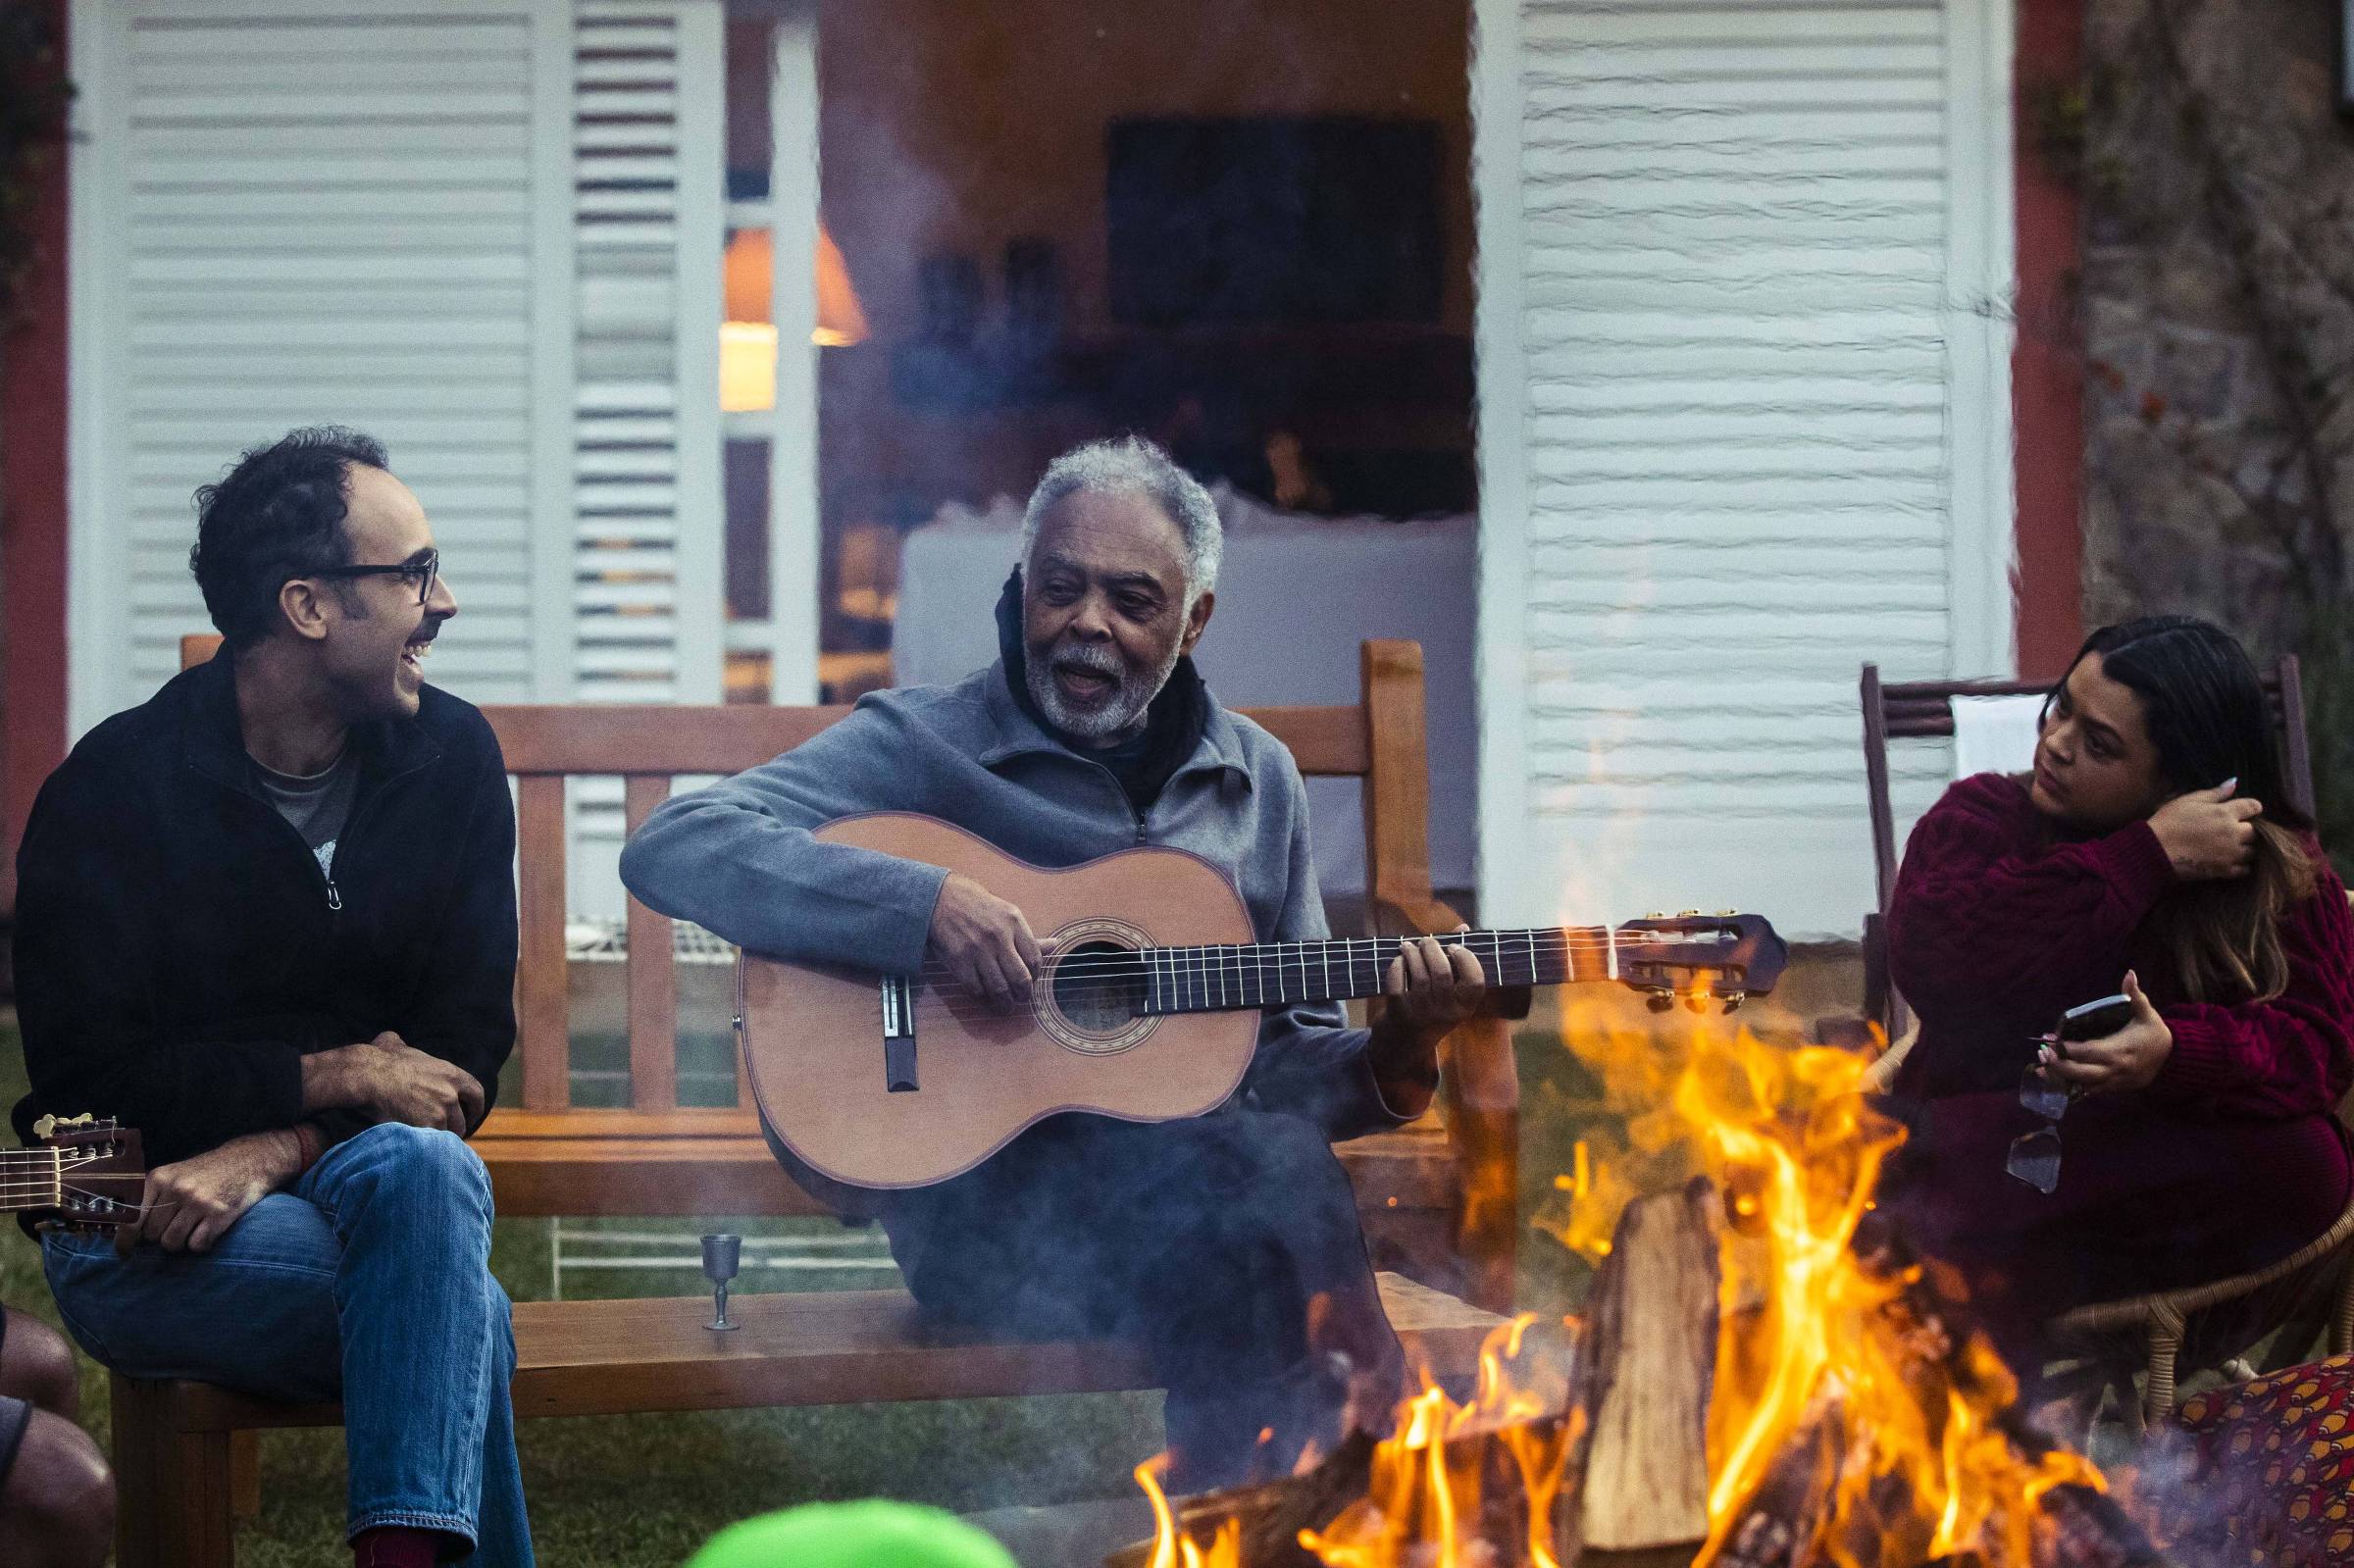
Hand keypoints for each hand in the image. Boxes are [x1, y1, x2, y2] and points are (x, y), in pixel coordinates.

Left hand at [117, 1129, 302, 1255]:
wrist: (251, 1160)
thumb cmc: (208, 1172)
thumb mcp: (175, 1175)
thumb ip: (151, 1198)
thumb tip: (127, 1233)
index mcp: (159, 1178)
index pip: (131, 1218)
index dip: (124, 1241)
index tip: (124, 1254)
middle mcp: (177, 1189)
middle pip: (152, 1235)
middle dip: (161, 1237)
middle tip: (176, 1227)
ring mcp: (199, 1202)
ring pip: (172, 1243)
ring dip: (181, 1243)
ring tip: (193, 1229)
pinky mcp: (219, 1215)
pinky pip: (197, 1245)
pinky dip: (201, 1244)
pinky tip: (209, 1231)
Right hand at [305, 1032, 483, 1135]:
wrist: (366, 1076)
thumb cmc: (377, 1059)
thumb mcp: (394, 1044)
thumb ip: (401, 1043)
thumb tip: (391, 1039)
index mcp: (450, 1073)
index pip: (476, 1093)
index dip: (475, 1106)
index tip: (470, 1115)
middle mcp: (450, 1092)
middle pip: (463, 1119)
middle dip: (458, 1127)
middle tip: (449, 1134)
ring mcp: (440, 1111)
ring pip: (449, 1133)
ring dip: (441, 1139)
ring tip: (431, 1144)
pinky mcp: (427, 1126)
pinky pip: (434, 1142)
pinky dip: (428, 1146)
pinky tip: (420, 1148)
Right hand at [926, 873, 1041, 1012]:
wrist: (941, 899)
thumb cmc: (977, 906)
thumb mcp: (1007, 913)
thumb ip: (1028, 935)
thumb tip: (1054, 945)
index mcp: (1014, 922)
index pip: (1035, 959)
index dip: (1036, 976)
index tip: (1031, 982)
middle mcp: (998, 937)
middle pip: (1020, 978)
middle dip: (1024, 995)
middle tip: (1021, 999)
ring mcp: (978, 950)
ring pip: (999, 988)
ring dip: (1004, 1003)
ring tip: (1005, 1007)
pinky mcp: (959, 960)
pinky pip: (976, 988)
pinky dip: (982, 997)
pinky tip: (985, 997)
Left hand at [1381, 927, 1487, 1040]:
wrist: (1405, 1042)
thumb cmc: (1432, 1006)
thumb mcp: (1451, 991)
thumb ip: (1457, 958)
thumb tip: (1463, 927)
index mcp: (1465, 1007)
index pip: (1476, 981)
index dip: (1466, 959)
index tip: (1454, 947)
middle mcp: (1447, 1013)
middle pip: (1442, 972)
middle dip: (1432, 949)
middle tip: (1425, 941)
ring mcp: (1423, 1015)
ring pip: (1419, 976)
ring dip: (1412, 954)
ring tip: (1408, 946)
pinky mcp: (1400, 1014)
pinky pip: (1398, 984)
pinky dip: (1396, 968)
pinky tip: (1398, 960)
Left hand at [2040, 970, 2172, 1095]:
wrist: (2174, 1059)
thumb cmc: (2155, 1033)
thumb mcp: (2147, 1013)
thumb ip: (2135, 995)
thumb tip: (2130, 973)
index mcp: (2119, 1050)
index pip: (2088, 1051)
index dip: (2067, 1048)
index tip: (2050, 1040)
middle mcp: (2114, 1068)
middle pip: (2080, 1072)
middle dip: (2058, 1066)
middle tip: (2041, 1055)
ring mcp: (2114, 1081)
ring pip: (2083, 1086)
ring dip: (2061, 1079)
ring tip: (2040, 1070)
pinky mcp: (2114, 1088)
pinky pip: (2090, 1092)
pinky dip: (2073, 1088)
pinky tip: (2056, 1081)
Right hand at [2150, 781, 2262, 880]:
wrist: (2154, 850)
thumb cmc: (2169, 821)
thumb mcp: (2188, 801)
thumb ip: (2214, 793)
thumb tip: (2234, 783)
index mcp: (2225, 812)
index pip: (2253, 806)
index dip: (2251, 807)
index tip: (2244, 810)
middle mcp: (2233, 833)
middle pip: (2255, 831)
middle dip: (2247, 828)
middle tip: (2233, 829)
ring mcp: (2231, 853)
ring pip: (2252, 850)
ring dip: (2245, 847)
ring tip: (2232, 846)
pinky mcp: (2225, 871)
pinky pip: (2245, 869)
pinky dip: (2241, 865)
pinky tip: (2230, 860)